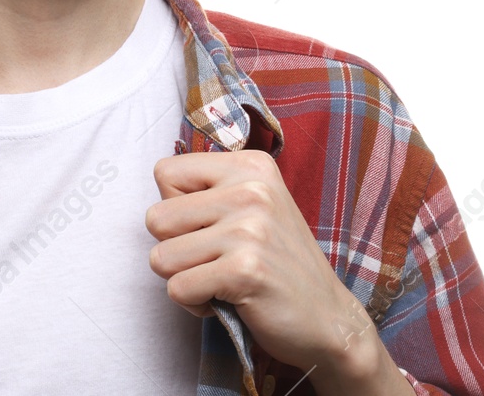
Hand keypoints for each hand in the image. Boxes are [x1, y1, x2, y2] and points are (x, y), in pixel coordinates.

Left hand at [146, 149, 391, 385]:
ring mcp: (249, 229)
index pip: (165, 172)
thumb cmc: (277, 263)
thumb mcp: (253, 207)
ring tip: (221, 280)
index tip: (209, 227)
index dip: (175, 208)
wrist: (329, 317)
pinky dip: (195, 304)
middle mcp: (251, 189)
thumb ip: (208, 192)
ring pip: (160, 258)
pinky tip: (228, 300)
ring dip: (184, 279)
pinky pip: (178, 290)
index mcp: (250, 166)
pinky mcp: (244, 270)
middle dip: (175, 249)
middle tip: (214, 260)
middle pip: (155, 218)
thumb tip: (157, 199)